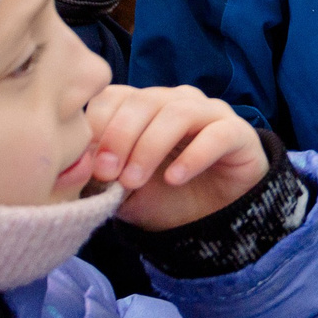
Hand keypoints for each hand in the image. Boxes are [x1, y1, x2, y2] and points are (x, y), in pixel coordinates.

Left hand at [85, 84, 269, 230]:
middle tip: (108, 173)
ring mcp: (211, 113)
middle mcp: (177, 101)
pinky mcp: (239, 133)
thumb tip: (78, 165)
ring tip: (134, 180)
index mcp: (144, 108)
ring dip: (150, 146)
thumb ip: (101, 175)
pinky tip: (174, 179)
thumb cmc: (163, 198)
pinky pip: (217, 134)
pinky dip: (193, 156)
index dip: (97, 124)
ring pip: (178, 112)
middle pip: (144, 100)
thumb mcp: (122, 190)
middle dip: (119, 137)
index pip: (115, 96)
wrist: (212, 221)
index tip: (87, 161)